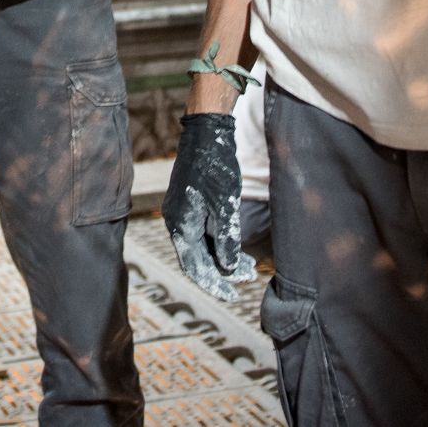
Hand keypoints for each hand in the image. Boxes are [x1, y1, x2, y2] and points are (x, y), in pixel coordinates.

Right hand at [164, 111, 255, 298]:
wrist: (207, 132)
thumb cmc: (214, 166)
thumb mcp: (225, 204)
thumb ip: (226, 238)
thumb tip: (228, 267)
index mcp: (179, 225)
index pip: (194, 266)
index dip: (214, 284)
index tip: (233, 296)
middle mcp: (177, 222)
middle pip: (198, 259)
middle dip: (222, 273)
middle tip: (248, 279)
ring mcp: (183, 212)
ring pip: (203, 246)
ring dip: (224, 258)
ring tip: (250, 266)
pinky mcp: (191, 204)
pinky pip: (204, 233)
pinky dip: (221, 243)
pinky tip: (239, 248)